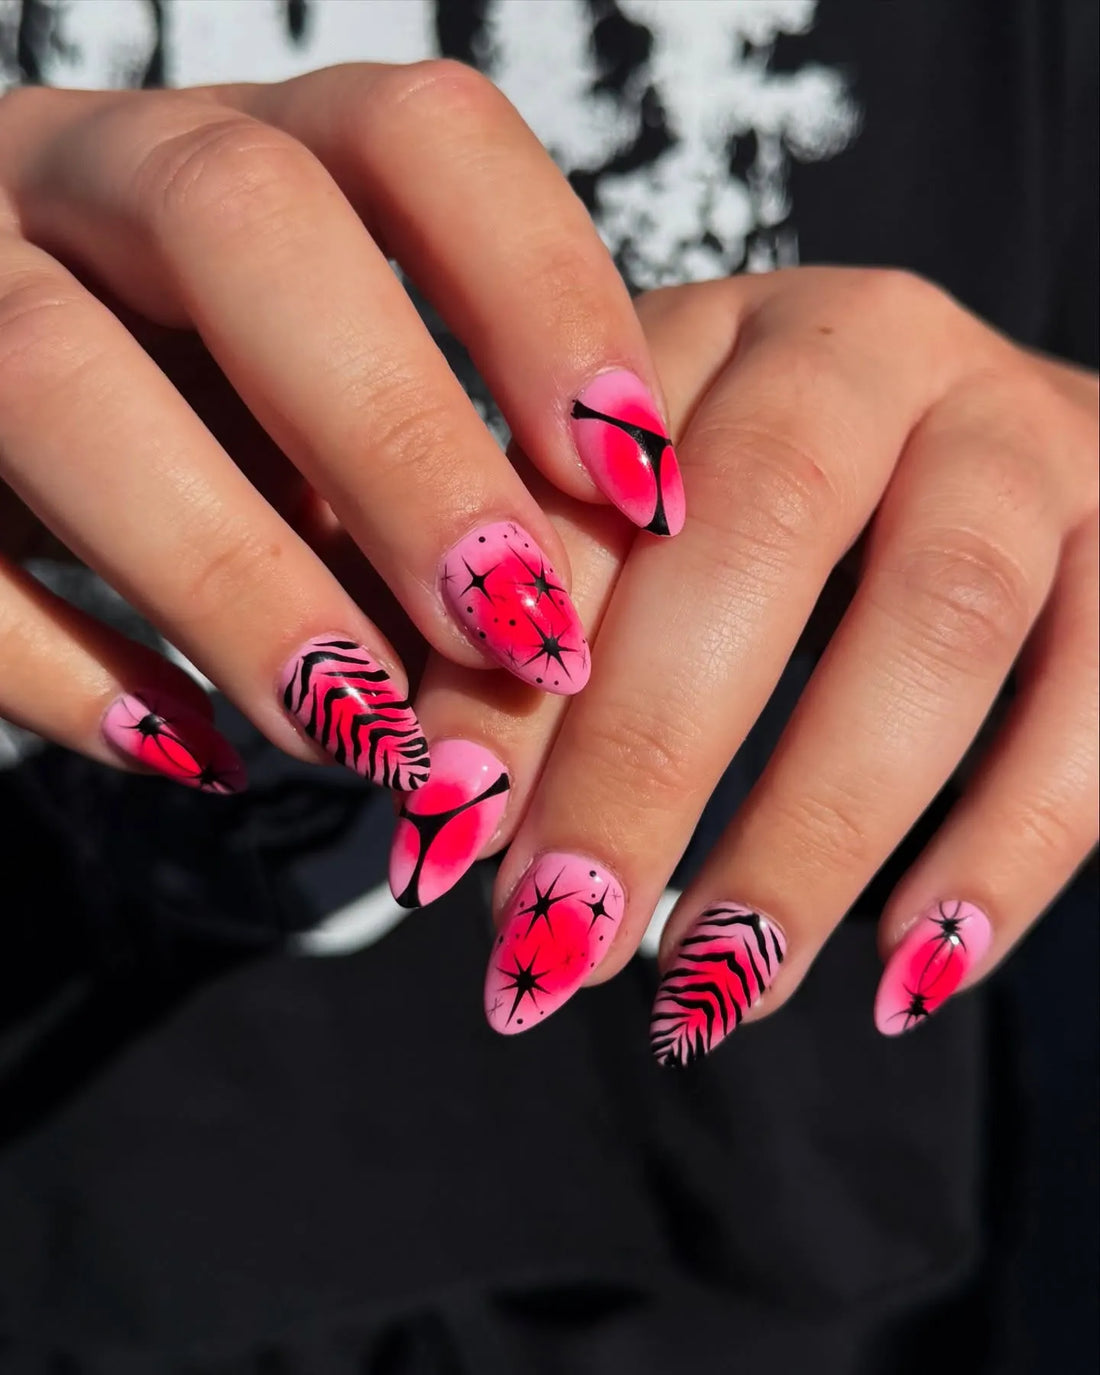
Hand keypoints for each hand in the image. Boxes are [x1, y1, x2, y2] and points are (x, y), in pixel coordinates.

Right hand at [0, 62, 681, 791]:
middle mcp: (95, 173)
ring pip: (61, 375)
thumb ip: (422, 493)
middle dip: (400, 441)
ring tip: (366, 731)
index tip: (636, 478)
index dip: (544, 293)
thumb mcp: (325, 419)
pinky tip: (197, 754)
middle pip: (241, 223)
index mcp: (258, 151)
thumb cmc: (210, 417)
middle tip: (516, 631)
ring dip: (238, 575)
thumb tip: (542, 648)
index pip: (418, 139)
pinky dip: (73, 669)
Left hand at [394, 268, 1097, 1052]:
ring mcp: (1020, 429)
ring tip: (719, 989)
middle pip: (761, 529)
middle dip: (648, 756)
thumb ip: (530, 643)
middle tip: (561, 935)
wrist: (975, 467)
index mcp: (696, 338)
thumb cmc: (751, 531)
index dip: (513, 678)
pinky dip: (1008, 842)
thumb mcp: (628, 548)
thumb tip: (441, 825)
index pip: (587, 496)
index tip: (447, 845)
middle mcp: (867, 346)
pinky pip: (1098, 692)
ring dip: (816, 826)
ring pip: (941, 616)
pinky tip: (910, 970)